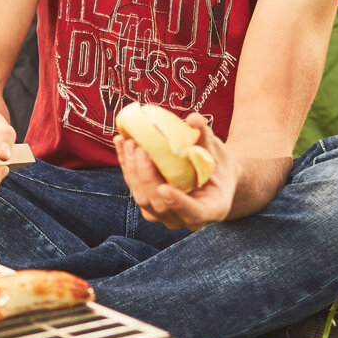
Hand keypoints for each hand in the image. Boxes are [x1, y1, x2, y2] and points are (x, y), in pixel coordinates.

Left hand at [115, 113, 236, 230]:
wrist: (210, 178)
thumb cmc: (217, 164)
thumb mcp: (217, 152)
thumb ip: (205, 137)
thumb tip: (193, 118)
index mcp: (211, 209)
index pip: (194, 212)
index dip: (178, 203)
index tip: (164, 188)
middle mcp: (186, 219)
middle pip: (161, 205)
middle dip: (147, 177)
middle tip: (140, 148)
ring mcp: (165, 215)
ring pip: (142, 198)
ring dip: (133, 170)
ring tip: (130, 142)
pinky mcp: (148, 204)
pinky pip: (134, 187)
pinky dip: (126, 164)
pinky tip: (120, 141)